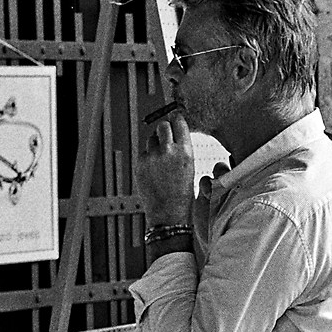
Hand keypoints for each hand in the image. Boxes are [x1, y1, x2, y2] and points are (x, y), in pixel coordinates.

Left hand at [137, 109, 197, 224]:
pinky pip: (144, 152)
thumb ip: (181, 149)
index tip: (175, 119)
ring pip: (151, 139)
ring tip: (161, 160)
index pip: (178, 122)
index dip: (176, 120)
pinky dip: (148, 158)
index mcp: (186, 151)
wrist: (168, 212)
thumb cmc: (182, 193)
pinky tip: (154, 170)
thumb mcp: (190, 167)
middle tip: (166, 138)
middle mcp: (168, 151)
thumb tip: (172, 133)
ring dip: (155, 144)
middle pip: (162, 126)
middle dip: (164, 130)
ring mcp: (152, 156)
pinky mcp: (140, 163)